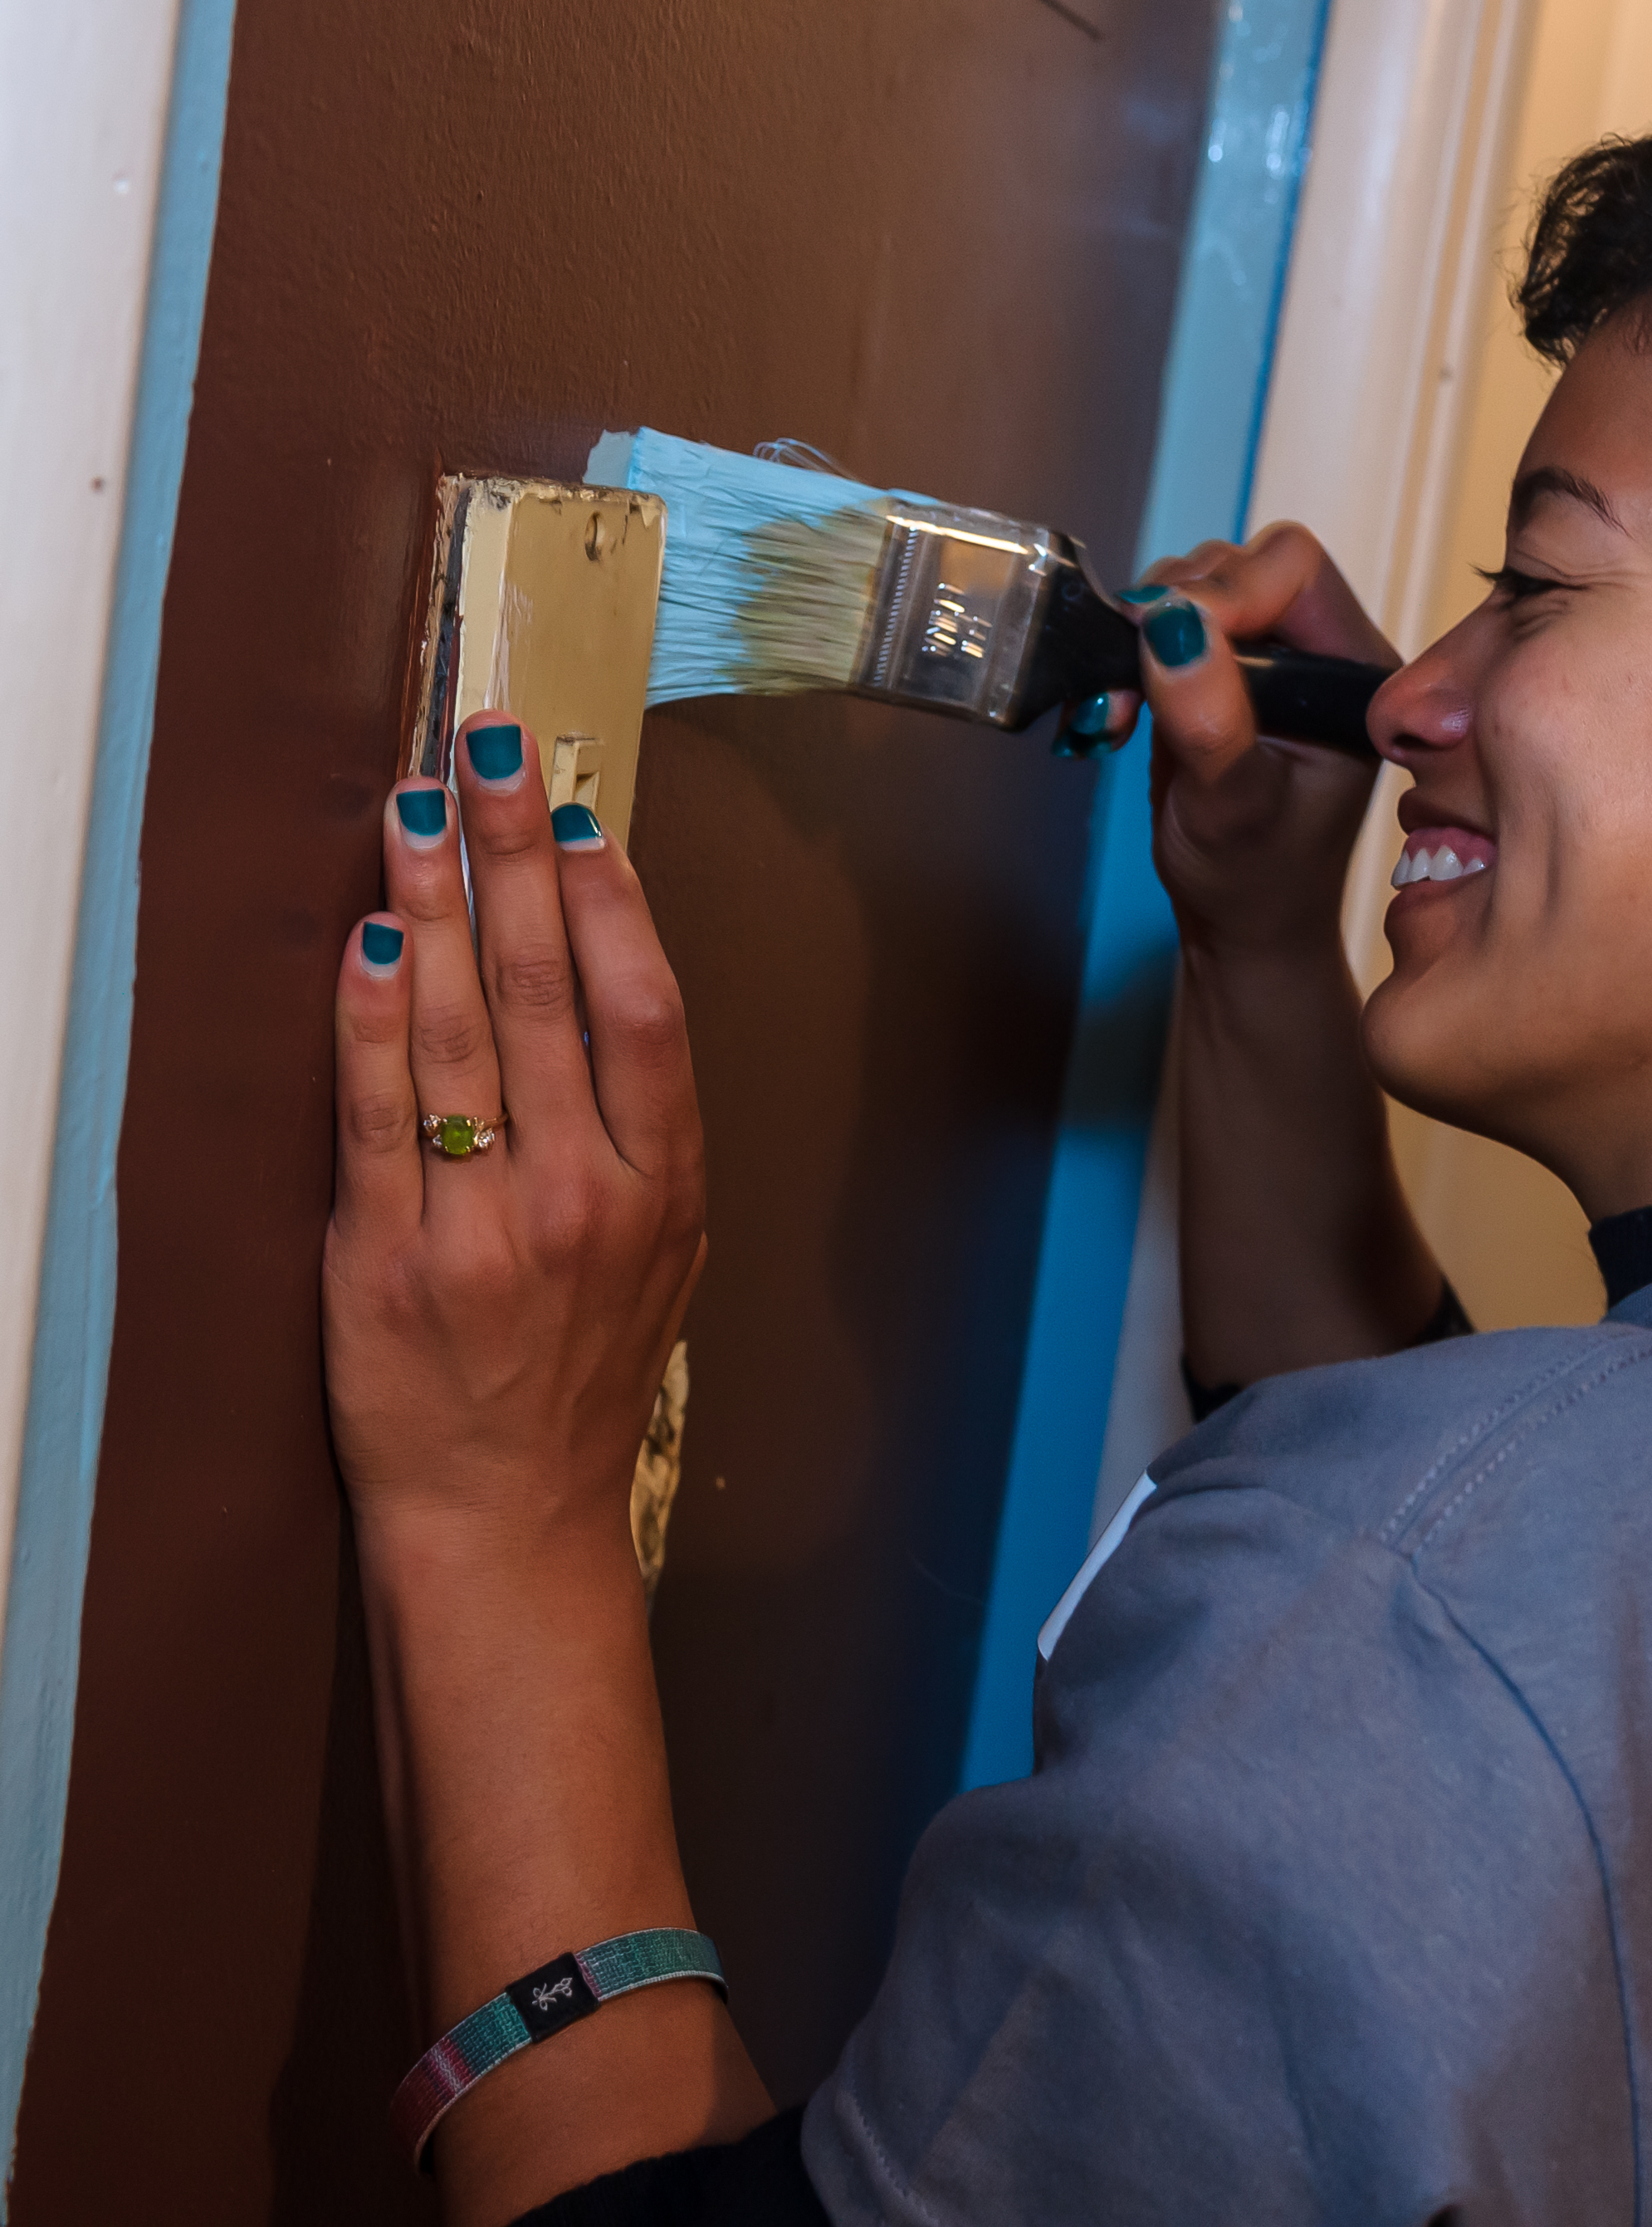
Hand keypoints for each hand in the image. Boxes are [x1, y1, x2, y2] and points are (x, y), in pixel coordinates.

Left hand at [324, 712, 705, 1554]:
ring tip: (418, 808)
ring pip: (468, 1035)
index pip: (642, 1013)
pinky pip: (382, 1118)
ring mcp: (488, 1229)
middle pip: (555, 994)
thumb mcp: (658, 1252)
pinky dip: (377, 1020)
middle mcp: (586, 1200)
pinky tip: (373, 940)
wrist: (509, 1516)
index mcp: (663, 1189)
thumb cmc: (580, 1376)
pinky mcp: (391, 1261)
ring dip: (442, 904)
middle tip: (493, 747)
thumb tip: (606, 976)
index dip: (612, 901)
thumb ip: (635, 1126)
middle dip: (520, 856)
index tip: (577, 810)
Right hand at [1070, 522, 1392, 964]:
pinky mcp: (1221, 670)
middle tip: (1135, 680)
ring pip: (1195, 586)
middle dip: (1174, 610)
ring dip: (1141, 633)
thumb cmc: (1256, 880)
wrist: (1241, 923)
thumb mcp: (1232, 808)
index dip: (1224, 592)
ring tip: (1123, 708)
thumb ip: (1210, 721)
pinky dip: (1127, 650)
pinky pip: (1165, 622)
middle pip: (1239, 565)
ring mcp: (1269, 657)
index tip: (1168, 644)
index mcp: (1355, 672)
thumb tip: (1169, 627)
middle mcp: (1319, 651)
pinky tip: (1116, 706)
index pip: (1293, 570)